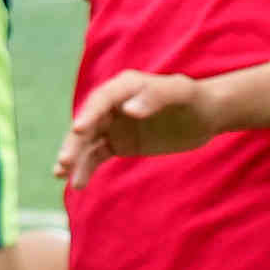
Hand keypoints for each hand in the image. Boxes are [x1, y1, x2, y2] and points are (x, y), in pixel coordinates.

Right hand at [61, 67, 223, 167]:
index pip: (101, 100)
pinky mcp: (117, 143)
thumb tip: (129, 109)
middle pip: (88, 123)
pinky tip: (76, 182)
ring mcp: (113, 124)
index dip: (88, 114)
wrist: (204, 115)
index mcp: (124, 86)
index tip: (78, 129)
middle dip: (74, 143)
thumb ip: (156, 97)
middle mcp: (112, 104)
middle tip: (65, 162)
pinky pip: (96, 155)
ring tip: (65, 177)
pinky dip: (85, 167)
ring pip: (87, 142)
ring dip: (75, 158)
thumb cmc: (193, 98)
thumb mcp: (179, 93)